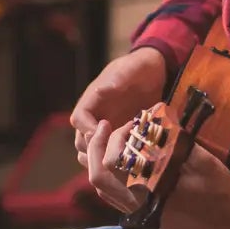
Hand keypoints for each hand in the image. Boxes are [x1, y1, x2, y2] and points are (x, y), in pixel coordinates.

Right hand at [70, 47, 168, 163]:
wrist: (151, 72)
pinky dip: (117, 159)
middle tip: (120, 152)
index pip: (78, 119)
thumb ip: (116, 80)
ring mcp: (105, 128)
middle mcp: (94, 117)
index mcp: (92, 101)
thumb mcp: (129, 71)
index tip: (107, 134)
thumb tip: (100, 91)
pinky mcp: (118, 136)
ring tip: (126, 158)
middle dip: (97, 149)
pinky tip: (134, 159)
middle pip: (82, 141)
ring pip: (93, 151)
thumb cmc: (138, 68)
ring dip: (105, 158)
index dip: (88, 129)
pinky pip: (110, 153)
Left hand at [86, 123, 229, 228]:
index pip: (115, 162)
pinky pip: (114, 197)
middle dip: (97, 148)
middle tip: (108, 126)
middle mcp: (139, 203)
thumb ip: (178, 143)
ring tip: (109, 139)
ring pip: (102, 188)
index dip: (117, 137)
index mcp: (151, 189)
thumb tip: (160, 120)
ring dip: (99, 162)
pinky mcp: (144, 215)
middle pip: (98, 177)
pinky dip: (109, 176)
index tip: (132, 122)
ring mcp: (139, 212)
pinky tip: (120, 161)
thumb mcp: (205, 164)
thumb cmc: (221, 197)